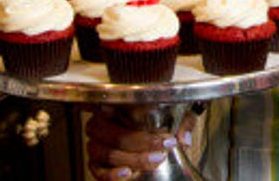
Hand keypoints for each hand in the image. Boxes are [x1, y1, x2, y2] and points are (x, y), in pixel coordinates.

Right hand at [84, 104, 200, 179]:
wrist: (138, 125)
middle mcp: (99, 123)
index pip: (124, 114)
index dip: (146, 125)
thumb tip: (183, 139)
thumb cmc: (153, 116)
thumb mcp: (172, 113)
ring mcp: (95, 144)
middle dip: (142, 144)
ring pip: (110, 154)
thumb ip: (181, 122)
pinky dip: (112, 174)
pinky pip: (98, 171)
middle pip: (117, 136)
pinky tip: (128, 173)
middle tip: (163, 150)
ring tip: (154, 160)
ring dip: (133, 160)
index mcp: (114, 105)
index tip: (168, 137)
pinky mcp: (95, 163)